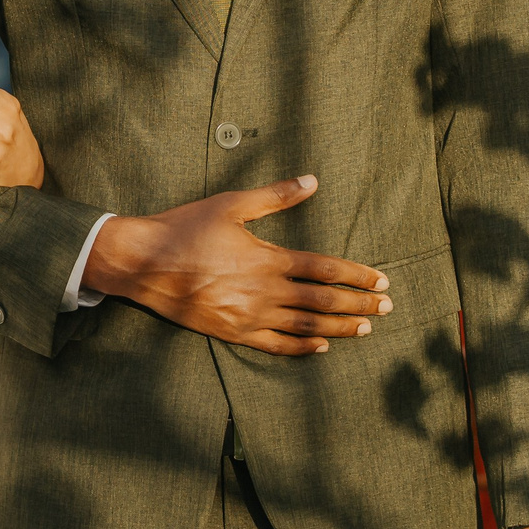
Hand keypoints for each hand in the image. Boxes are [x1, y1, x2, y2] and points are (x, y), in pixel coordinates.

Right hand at [81, 178, 390, 356]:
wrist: (141, 263)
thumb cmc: (184, 228)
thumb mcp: (230, 204)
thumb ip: (275, 195)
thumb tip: (312, 180)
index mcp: (268, 259)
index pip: (325, 270)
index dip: (356, 275)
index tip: (380, 279)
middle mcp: (264, 291)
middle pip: (323, 302)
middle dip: (359, 304)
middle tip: (387, 307)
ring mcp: (249, 316)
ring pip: (305, 327)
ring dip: (339, 329)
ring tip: (365, 329)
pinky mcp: (232, 332)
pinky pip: (275, 346)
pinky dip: (301, 348)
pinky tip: (320, 347)